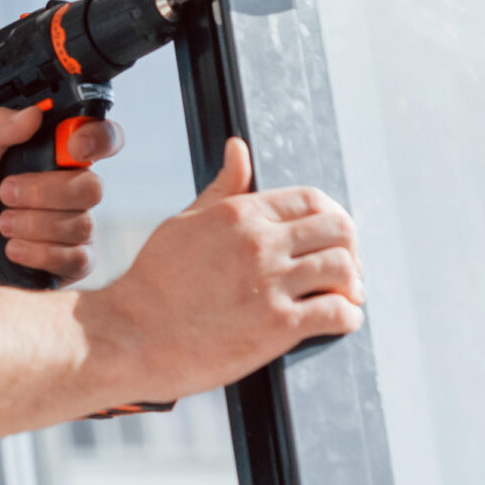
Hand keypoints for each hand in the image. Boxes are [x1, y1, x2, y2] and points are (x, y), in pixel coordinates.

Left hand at [0, 103, 123, 292]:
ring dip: (32, 224)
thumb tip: (32, 114)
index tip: (73, 147)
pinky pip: (76, 257)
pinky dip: (38, 252)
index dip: (99, 139)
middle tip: (5, 192)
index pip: (101, 138)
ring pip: (81, 224)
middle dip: (44, 192)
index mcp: (54, 155)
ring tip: (2, 223)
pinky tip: (14, 248)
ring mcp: (75, 225)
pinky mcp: (73, 262)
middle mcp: (71, 188)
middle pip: (92, 187)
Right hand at [82, 138, 361, 403]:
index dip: (330, 218)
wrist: (131, 336)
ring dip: (352, 283)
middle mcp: (260, 243)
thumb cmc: (153, 282)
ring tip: (346, 296)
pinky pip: (337, 313)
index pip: (312, 200)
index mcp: (240, 214)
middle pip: (338, 229)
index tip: (329, 238)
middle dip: (349, 248)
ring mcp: (271, 284)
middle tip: (344, 269)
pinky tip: (340, 320)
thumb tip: (239, 148)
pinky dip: (348, 317)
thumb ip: (222, 188)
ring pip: (343, 268)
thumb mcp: (185, 223)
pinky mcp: (277, 326)